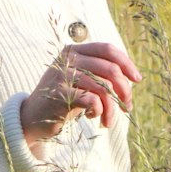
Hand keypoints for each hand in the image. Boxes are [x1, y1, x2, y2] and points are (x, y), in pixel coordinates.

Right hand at [20, 41, 142, 143]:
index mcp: (75, 50)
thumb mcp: (82, 81)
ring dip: (112, 108)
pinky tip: (93, 117)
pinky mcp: (60, 93)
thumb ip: (100, 73)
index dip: (126, 63)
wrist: (33, 118)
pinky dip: (99, 111)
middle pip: (109, 69)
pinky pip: (92, 100)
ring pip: (103, 87)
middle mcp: (68, 58)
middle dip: (124, 90)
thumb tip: (133, 77)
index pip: (108, 49)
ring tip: (109, 122)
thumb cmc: (64, 99)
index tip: (137, 80)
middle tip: (127, 107)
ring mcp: (62, 74)